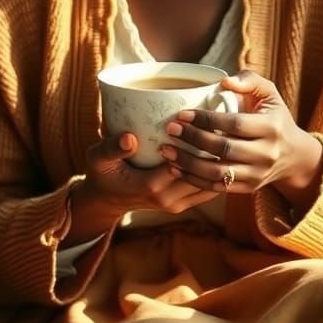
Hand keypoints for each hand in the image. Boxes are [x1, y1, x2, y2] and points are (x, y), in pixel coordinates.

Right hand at [63, 132, 219, 246]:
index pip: (185, 162)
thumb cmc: (102, 174)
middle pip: (203, 172)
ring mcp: (178, 204)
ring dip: (219, 161)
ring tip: (225, 134)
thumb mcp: (98, 158)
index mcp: (151, 185)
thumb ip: (111, 147)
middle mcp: (169, 198)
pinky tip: (220, 151)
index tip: (203, 118)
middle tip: (222, 121)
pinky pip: (209, 189)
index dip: (196, 142)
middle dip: (214, 149)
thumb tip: (130, 138)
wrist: (106, 200)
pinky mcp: (184, 204)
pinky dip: (216, 171)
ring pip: (211, 182)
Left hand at [159, 70, 322, 212]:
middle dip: (193, 139)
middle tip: (170, 129)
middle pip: (223, 148)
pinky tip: (175, 169)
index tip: (182, 114)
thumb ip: (249, 80)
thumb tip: (225, 82)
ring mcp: (257, 174)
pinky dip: (194, 180)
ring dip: (188, 163)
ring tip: (167, 151)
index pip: (234, 124)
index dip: (206, 119)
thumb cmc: (274, 118)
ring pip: (218, 172)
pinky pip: (217, 187)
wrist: (294, 156)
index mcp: (271, 128)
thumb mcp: (269, 94)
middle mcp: (267, 154)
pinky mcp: (249, 188)